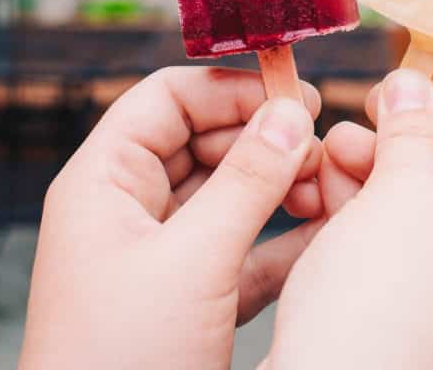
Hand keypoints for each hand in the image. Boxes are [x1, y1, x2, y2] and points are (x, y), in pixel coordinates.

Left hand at [20, 67, 322, 369]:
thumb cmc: (120, 361)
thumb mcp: (191, 261)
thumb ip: (246, 181)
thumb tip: (290, 115)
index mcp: (105, 183)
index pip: (167, 99)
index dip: (230, 89)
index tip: (292, 95)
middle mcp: (129, 210)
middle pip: (203, 142)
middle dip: (263, 141)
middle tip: (319, 145)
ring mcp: (159, 258)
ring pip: (226, 197)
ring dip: (279, 189)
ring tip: (328, 188)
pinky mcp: (187, 301)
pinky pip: (240, 251)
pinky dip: (280, 242)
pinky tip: (323, 240)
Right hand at [266, 66, 432, 369]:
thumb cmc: (385, 315)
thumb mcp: (402, 195)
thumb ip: (413, 128)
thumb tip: (411, 86)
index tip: (430, 74)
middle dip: (420, 135)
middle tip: (375, 105)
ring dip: (388, 170)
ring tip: (338, 144)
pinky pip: (413, 254)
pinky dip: (376, 214)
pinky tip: (331, 184)